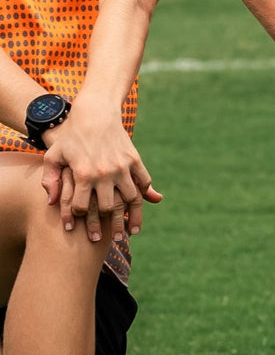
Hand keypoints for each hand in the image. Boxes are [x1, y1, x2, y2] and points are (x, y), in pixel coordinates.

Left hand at [40, 104, 159, 241]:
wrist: (96, 112)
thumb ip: (50, 180)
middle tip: (109, 241)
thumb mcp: (53, 156)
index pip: (81, 207)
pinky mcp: (134, 159)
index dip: (78, 220)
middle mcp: (104, 173)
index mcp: (83, 174)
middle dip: (108, 227)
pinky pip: (143, 181)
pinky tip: (144, 205)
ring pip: (130, 198)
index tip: (78, 231)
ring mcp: (122, 166)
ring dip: (132, 217)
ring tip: (131, 232)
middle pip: (108, 208)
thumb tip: (52, 203)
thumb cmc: (71, 136)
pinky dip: (145, 194)